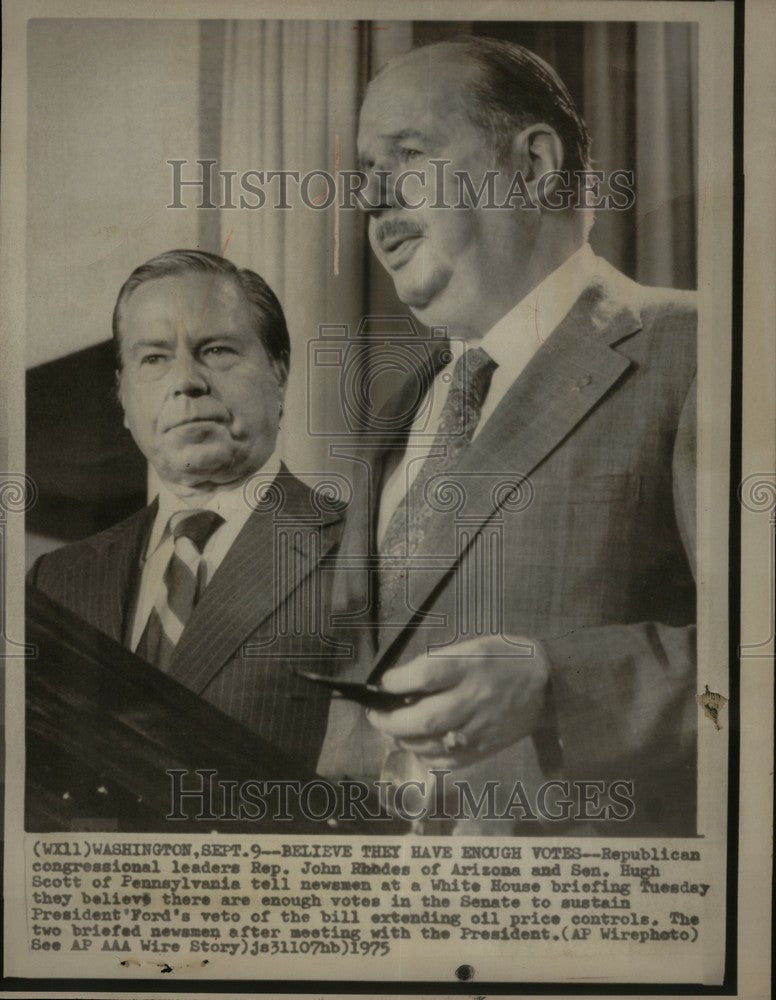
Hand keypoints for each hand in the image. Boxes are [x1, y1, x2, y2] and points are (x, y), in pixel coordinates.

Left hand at [366, 636, 550, 767]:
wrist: (548, 684)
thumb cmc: (505, 658)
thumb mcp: (473, 646)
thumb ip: (440, 662)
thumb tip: (402, 681)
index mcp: (470, 666)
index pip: (425, 674)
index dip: (397, 681)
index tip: (384, 683)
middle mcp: (473, 698)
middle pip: (423, 717)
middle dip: (389, 720)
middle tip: (375, 715)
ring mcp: (479, 728)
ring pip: (430, 743)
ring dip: (403, 739)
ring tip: (392, 730)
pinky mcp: (485, 748)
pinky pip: (447, 761)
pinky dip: (426, 756)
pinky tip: (418, 746)